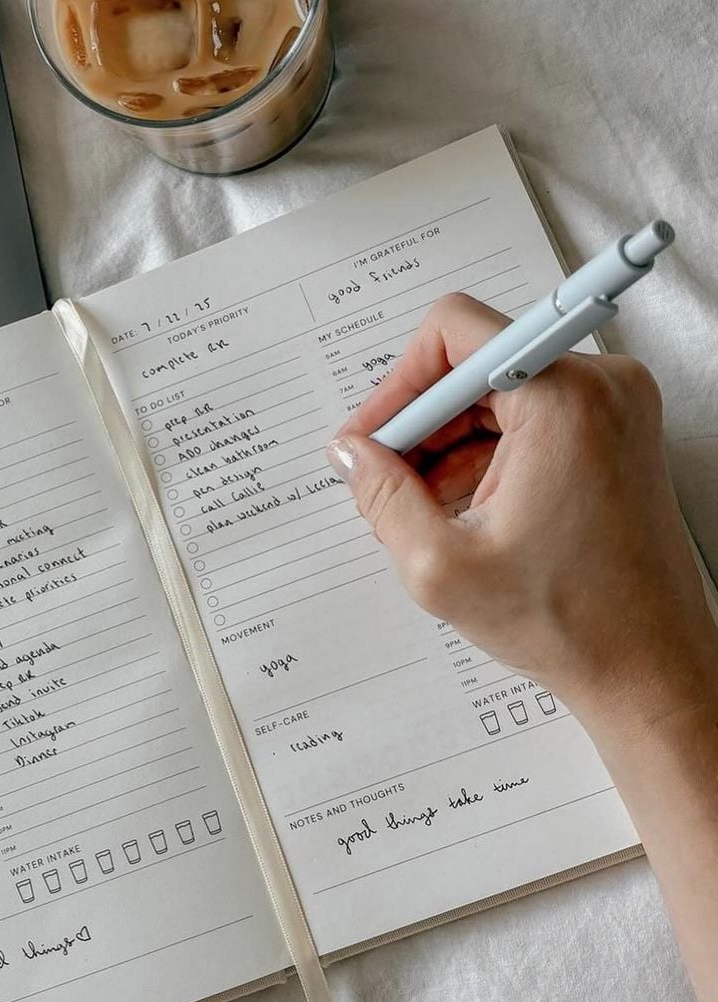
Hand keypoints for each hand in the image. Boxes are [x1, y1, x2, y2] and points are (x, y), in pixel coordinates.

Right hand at [325, 293, 717, 734]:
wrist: (648, 669)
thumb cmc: (575, 622)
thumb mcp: (441, 566)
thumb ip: (382, 496)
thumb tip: (352, 456)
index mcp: (564, 401)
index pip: (454, 332)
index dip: (399, 386)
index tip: (376, 435)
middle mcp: (600, 388)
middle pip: (475, 364)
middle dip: (422, 424)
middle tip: (387, 479)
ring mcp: (613, 410)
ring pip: (498, 394)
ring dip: (451, 444)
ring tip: (424, 508)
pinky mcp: (614, 434)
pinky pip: (529, 418)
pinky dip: (487, 455)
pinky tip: (462, 509)